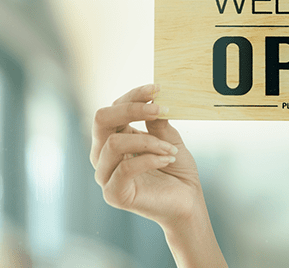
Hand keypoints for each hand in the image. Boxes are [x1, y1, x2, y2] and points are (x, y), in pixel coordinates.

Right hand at [90, 85, 227, 266]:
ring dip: (148, 140)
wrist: (187, 201)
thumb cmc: (176, 169)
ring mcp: (106, 175)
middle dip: (132, 109)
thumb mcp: (169, 138)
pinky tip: (167, 158)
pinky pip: (125, 169)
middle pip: (101, 119)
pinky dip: (150, 158)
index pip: (113, 109)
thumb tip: (151, 100)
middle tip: (160, 108)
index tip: (158, 88)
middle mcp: (103, 154)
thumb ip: (156, 122)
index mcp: (113, 138)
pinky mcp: (114, 194)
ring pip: (113, 143)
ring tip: (170, 147)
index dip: (134, 95)